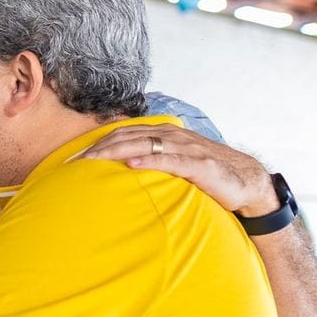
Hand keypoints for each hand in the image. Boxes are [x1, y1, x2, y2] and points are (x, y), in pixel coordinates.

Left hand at [79, 125, 277, 216]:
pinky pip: (171, 160)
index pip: (121, 135)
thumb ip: (150, 162)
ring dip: (115, 152)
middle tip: (72, 162)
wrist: (245, 182)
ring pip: (143, 145)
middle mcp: (171, 136)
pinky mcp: (199, 165)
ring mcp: (185, 148)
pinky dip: (151, 161)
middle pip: (126, 137)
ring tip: (92, 160)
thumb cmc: (205, 174)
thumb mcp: (173, 165)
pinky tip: (133, 165)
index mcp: (162, 134)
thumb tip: (119, 171)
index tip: (71, 158)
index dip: (95, 144)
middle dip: (97, 148)